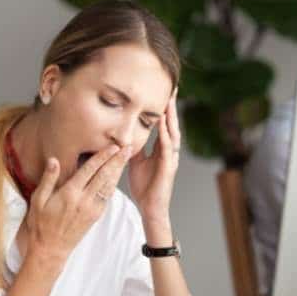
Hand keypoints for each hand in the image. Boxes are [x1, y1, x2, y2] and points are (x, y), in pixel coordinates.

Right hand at [25, 144, 131, 265]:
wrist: (51, 249)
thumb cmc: (41, 223)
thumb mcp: (38, 200)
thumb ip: (48, 179)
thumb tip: (54, 160)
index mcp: (70, 194)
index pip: (90, 170)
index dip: (103, 157)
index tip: (112, 146)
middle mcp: (84, 200)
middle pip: (104, 176)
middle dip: (117, 160)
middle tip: (127, 147)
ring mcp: (92, 209)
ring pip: (109, 186)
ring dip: (119, 170)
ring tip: (127, 158)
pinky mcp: (96, 215)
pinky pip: (107, 196)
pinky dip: (114, 183)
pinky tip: (118, 175)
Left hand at [128, 88, 179, 224]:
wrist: (150, 208)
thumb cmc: (144, 186)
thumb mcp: (135, 161)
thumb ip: (133, 146)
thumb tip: (124, 133)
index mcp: (161, 149)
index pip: (164, 124)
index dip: (163, 108)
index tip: (162, 90)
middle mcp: (169, 151)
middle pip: (172, 123)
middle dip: (171, 106)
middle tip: (172, 87)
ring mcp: (170, 158)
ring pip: (173, 133)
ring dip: (171, 116)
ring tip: (169, 100)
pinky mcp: (168, 167)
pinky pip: (167, 148)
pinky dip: (166, 135)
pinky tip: (164, 124)